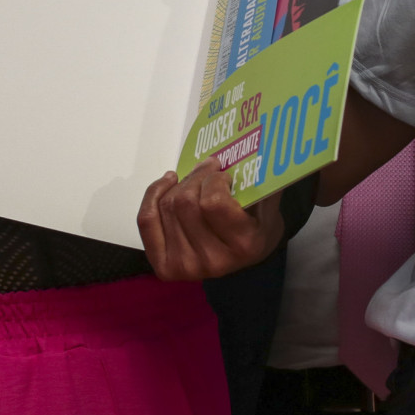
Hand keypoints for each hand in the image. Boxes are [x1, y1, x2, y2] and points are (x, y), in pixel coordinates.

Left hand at [138, 160, 285, 280]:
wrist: (247, 253)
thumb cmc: (256, 222)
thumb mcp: (267, 201)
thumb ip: (259, 178)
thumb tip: (248, 147)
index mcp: (244, 245)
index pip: (212, 203)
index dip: (214, 180)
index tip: (223, 174)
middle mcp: (214, 261)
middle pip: (185, 203)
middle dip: (195, 176)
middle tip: (208, 168)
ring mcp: (186, 267)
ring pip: (167, 207)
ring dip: (178, 184)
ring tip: (193, 179)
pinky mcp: (165, 267)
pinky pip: (147, 220)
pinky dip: (154, 194)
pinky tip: (169, 183)